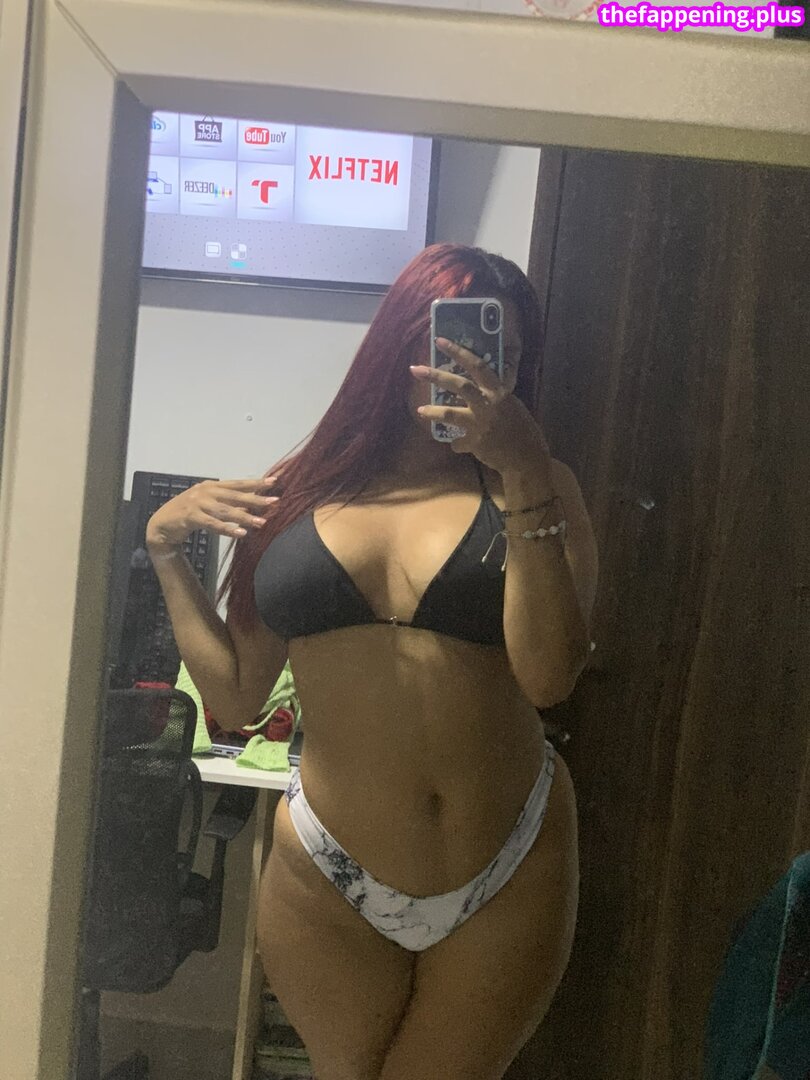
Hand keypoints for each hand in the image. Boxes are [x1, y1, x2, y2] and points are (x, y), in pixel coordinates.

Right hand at [145, 476, 279, 548]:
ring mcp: (197, 503)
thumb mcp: (208, 504)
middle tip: (274, 502)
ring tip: (261, 522)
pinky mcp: (191, 517)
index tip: (274, 482)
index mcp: (211, 486)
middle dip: (256, 499)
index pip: (237, 484)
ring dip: (245, 517)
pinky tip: (240, 533)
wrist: (161, 524)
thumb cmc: (187, 514)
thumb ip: (226, 504)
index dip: (255, 483)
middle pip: (235, 496)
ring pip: (226, 510)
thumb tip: (250, 507)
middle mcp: (206, 492)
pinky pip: (213, 524)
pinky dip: (228, 528)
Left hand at [411, 338, 550, 473]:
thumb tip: (479, 391)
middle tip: (415, 369)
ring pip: (450, 413)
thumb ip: (494, 398)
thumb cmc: (523, 430)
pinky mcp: (475, 442)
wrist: (527, 458)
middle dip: (435, 376)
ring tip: (419, 409)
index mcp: (499, 392)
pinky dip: (457, 444)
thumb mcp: (512, 406)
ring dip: (433, 411)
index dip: (459, 352)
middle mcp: (489, 404)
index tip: (440, 341)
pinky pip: (459, 442)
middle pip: (459, 385)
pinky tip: (456, 445)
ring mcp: (480, 423)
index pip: (478, 365)